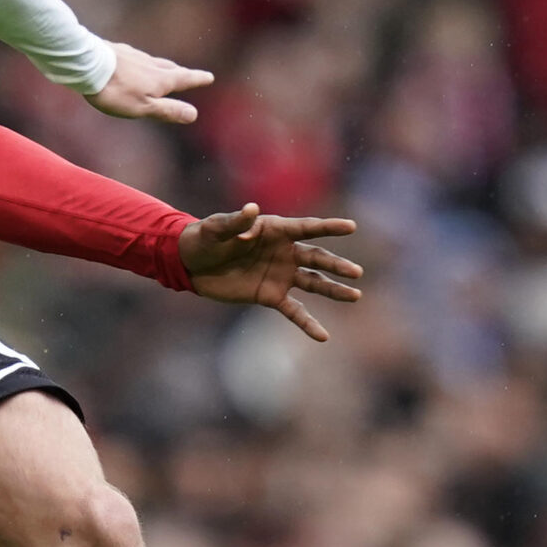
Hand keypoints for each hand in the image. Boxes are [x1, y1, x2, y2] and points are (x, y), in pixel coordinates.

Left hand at [85, 42, 211, 123]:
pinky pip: (134, 58)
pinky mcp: (117, 51)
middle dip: (181, 72)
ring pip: (152, 62)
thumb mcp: (143, 107)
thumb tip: (194, 114)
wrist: (87, 64)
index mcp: (160, 79)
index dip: (197, 79)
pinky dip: (139, 62)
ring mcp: (133, 55)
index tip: (209, 77)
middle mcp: (150, 64)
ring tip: (163, 70)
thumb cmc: (115, 90)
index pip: (184, 79)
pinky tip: (133, 64)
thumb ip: (167, 110)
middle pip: (170, 68)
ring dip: (160, 66)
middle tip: (189, 74)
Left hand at [176, 204, 361, 342]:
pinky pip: (294, 312)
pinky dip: (308, 323)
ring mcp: (280, 275)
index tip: (351, 227)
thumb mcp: (216, 229)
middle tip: (356, 272)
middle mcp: (284, 252)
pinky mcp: (270, 296)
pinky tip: (323, 336)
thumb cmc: (204, 239)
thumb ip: (235, 222)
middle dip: (336, 265)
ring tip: (355, 296)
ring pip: (313, 283)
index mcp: (275, 230)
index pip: (306, 228)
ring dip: (334, 290)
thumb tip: (251, 209)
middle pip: (316, 258)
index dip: (328, 227)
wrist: (190, 264)